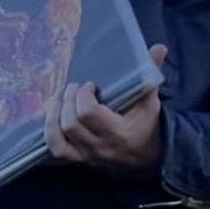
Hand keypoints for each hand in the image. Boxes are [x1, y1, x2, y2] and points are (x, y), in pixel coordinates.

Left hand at [43, 44, 166, 170]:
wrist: (149, 155)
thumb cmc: (147, 125)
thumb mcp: (150, 101)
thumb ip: (150, 75)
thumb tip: (159, 48)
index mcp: (118, 133)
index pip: (88, 113)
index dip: (83, 95)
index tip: (90, 86)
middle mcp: (101, 148)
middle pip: (71, 124)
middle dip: (69, 101)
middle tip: (74, 89)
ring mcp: (88, 156)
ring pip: (59, 140)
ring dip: (54, 117)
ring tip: (59, 102)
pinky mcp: (80, 160)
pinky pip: (57, 151)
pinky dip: (50, 134)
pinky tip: (53, 118)